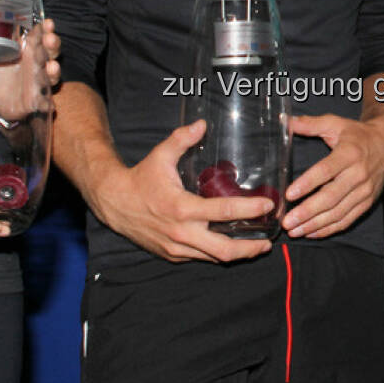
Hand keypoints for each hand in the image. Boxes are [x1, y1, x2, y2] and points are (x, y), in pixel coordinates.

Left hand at [0, 19, 62, 122]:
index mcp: (27, 47)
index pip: (40, 34)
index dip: (45, 28)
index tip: (47, 24)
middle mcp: (37, 61)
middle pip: (50, 50)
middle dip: (52, 43)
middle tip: (49, 39)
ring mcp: (40, 80)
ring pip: (52, 73)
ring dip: (54, 70)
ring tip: (51, 66)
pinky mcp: (38, 98)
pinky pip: (45, 102)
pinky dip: (47, 103)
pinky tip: (47, 104)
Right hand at [84, 120, 273, 262]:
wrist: (114, 204)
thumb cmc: (141, 178)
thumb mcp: (160, 156)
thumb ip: (181, 139)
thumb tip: (202, 124)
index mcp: (182, 208)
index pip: (223, 212)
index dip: (249, 209)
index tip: (268, 205)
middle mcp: (181, 233)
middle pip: (224, 249)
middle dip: (250, 248)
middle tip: (268, 241)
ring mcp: (177, 248)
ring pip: (214, 258)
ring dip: (238, 253)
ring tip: (257, 246)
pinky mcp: (172, 255)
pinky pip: (201, 258)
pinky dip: (218, 253)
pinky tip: (231, 244)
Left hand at [283, 112, 383, 238]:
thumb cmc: (357, 134)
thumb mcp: (335, 123)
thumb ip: (310, 124)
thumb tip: (285, 121)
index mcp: (349, 154)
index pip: (325, 171)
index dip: (307, 184)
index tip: (289, 194)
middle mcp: (358, 174)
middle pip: (331, 197)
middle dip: (307, 212)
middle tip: (288, 221)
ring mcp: (364, 191)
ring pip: (338, 212)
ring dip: (315, 224)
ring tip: (295, 230)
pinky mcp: (367, 202)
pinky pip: (347, 219)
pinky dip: (329, 229)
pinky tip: (312, 232)